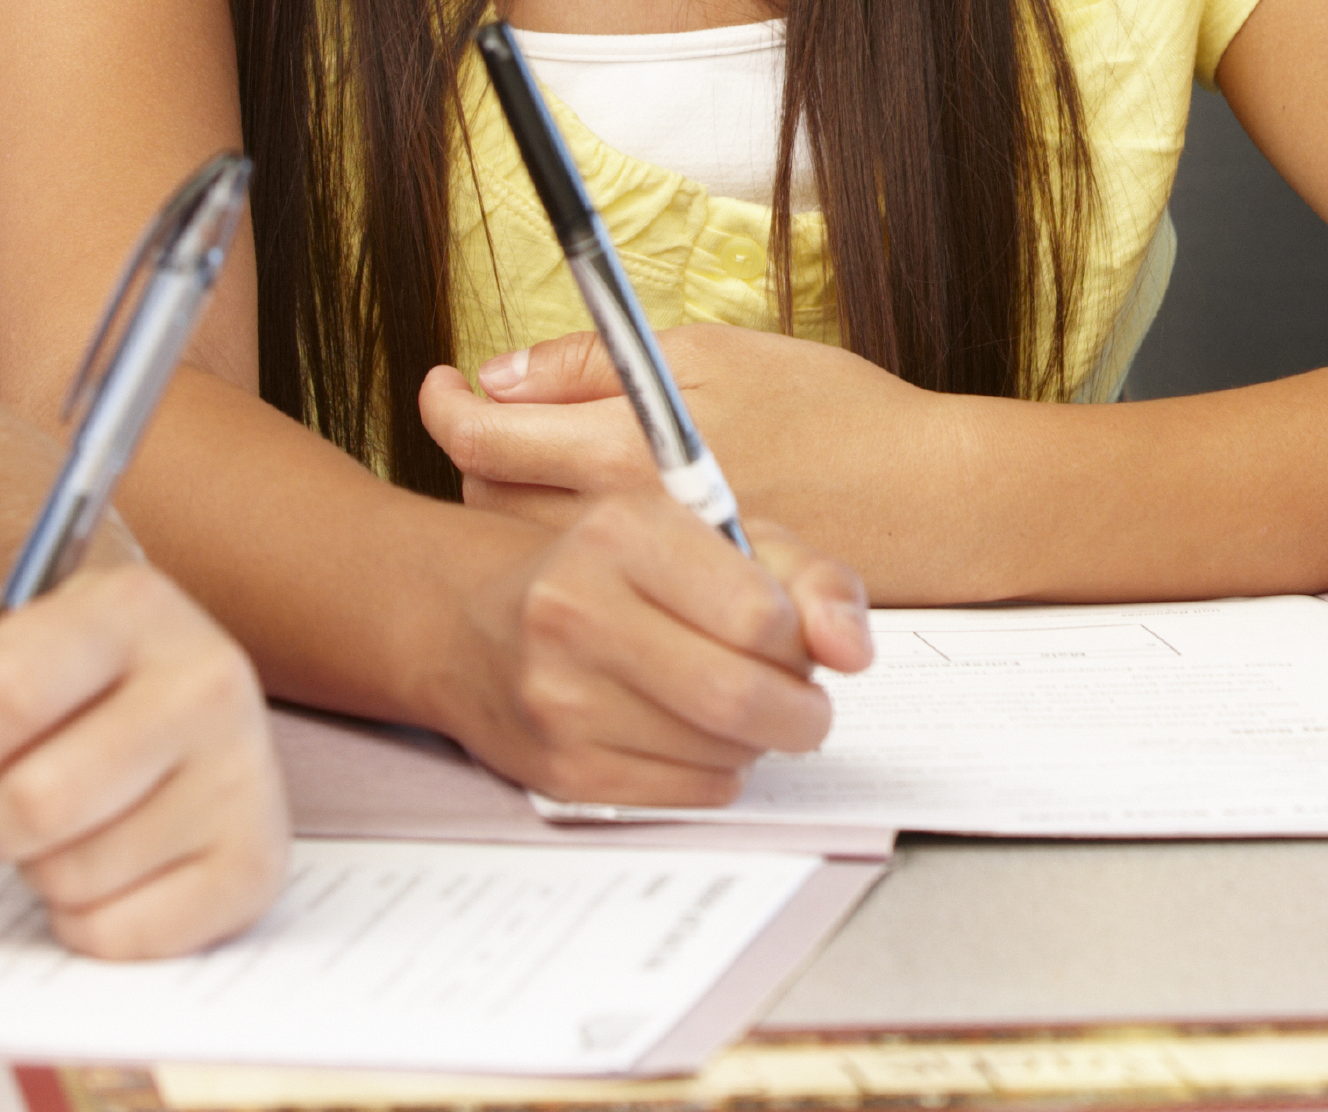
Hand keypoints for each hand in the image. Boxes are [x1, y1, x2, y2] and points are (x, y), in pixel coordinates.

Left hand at [0, 554, 287, 958]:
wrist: (166, 726)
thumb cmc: (61, 692)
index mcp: (136, 606)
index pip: (6, 689)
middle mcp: (209, 678)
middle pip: (32, 802)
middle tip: (6, 803)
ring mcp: (244, 773)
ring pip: (71, 876)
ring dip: (41, 871)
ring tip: (72, 824)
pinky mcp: (255, 864)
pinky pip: (116, 934)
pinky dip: (90, 921)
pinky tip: (114, 867)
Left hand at [424, 326, 975, 587]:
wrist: (928, 500)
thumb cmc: (838, 414)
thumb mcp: (715, 353)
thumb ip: (594, 365)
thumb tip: (503, 373)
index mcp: (621, 450)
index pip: (482, 442)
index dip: (446, 408)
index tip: (441, 388)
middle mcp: (620, 525)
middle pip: (488, 502)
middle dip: (478, 458)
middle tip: (497, 420)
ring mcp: (647, 577)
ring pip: (531, 546)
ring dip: (520, 506)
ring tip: (544, 464)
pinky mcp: (677, 611)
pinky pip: (594, 580)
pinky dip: (579, 549)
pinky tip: (606, 517)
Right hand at [491, 483, 875, 807]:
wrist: (473, 622)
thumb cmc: (613, 571)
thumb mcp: (710, 536)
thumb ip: (805, 578)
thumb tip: (854, 651)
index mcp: (623, 533)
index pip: (759, 614)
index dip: (803, 639)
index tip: (801, 641)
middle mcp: (577, 612)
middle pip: (741, 697)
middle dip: (802, 712)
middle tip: (805, 703)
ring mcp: (560, 699)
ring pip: (723, 753)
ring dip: (758, 742)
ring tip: (734, 705)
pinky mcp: (559, 771)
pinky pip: (690, 793)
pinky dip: (718, 772)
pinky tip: (692, 736)